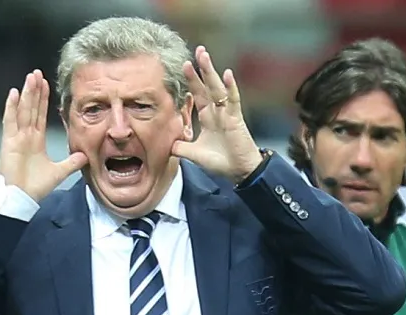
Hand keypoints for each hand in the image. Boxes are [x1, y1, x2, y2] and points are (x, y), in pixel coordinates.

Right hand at [0, 70, 86, 201]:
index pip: (40, 115)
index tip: (46, 85)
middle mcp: (25, 136)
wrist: (21, 197)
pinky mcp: (9, 142)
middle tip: (38, 73)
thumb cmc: (35, 187)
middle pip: (31, 108)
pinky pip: (11, 121)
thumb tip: (85, 156)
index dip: (43, 100)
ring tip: (30, 77)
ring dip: (27, 93)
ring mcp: (16, 138)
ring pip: (23, 110)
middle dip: (35, 91)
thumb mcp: (58, 172)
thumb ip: (71, 163)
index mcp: (36, 141)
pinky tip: (15, 93)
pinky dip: (12, 107)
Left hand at [171, 46, 262, 182]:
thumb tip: (167, 144)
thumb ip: (181, 147)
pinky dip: (230, 87)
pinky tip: (227, 74)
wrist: (239, 171)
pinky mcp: (236, 118)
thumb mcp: (195, 154)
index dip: (191, 81)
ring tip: (204, 55)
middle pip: (207, 86)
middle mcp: (217, 111)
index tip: (183, 66)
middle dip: (201, 69)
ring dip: (211, 71)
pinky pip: (233, 100)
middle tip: (197, 50)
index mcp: (208, 117)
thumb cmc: (221, 161)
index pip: (198, 95)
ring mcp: (227, 113)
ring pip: (218, 88)